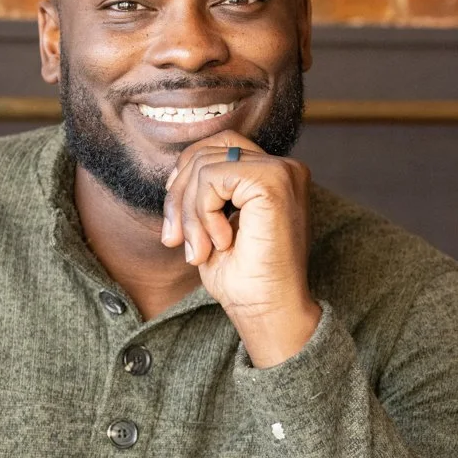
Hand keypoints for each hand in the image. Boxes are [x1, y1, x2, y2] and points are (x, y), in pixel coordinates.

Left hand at [161, 135, 320, 366]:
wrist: (269, 311)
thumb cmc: (244, 279)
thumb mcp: (213, 227)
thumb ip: (203, 194)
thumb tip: (174, 176)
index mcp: (274, 175)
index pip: (218, 146)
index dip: (186, 177)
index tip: (176, 222)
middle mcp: (284, 167)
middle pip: (206, 151)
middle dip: (178, 196)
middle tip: (175, 240)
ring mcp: (282, 171)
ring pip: (204, 165)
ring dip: (189, 213)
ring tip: (200, 250)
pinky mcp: (273, 181)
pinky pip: (211, 177)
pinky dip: (203, 214)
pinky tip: (220, 242)